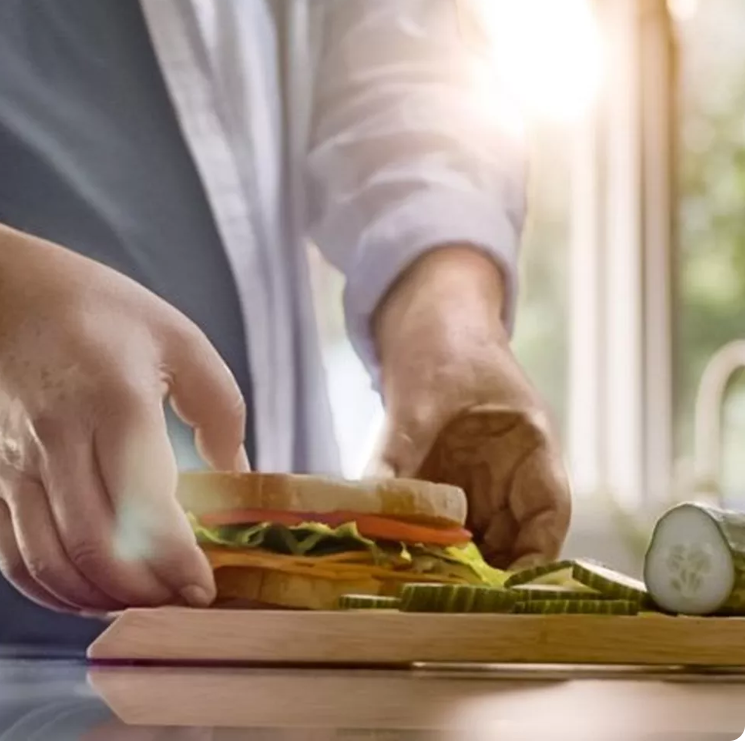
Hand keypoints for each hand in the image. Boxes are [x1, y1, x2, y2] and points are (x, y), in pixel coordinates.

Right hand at [0, 218, 247, 613]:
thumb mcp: (180, 339)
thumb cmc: (100, 312)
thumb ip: (219, 409)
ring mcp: (16, 465)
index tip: (205, 586)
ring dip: (103, 599)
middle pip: (95, 548)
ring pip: (51, 563)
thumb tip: (237, 477)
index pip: (142, 506)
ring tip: (146, 601)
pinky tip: (91, 592)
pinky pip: (14, 557)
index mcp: (115, 400)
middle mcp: (57, 439)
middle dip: (146, 593)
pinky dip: (52, 591)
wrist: (4, 299)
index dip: (175, 561)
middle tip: (183, 599)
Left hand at [367, 246, 570, 569]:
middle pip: (511, 537)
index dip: (538, 556)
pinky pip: (440, 520)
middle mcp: (509, 471)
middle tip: (442, 598)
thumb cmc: (443, 345)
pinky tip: (397, 557)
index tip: (506, 589)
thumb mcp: (422, 397)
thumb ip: (398, 453)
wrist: (427, 319)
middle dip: (484, 572)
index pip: (550, 511)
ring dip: (451, 562)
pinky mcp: (445, 479)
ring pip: (476, 536)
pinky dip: (423, 541)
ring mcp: (479, 478)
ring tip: (416, 587)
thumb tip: (367, 502)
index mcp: (529, 444)